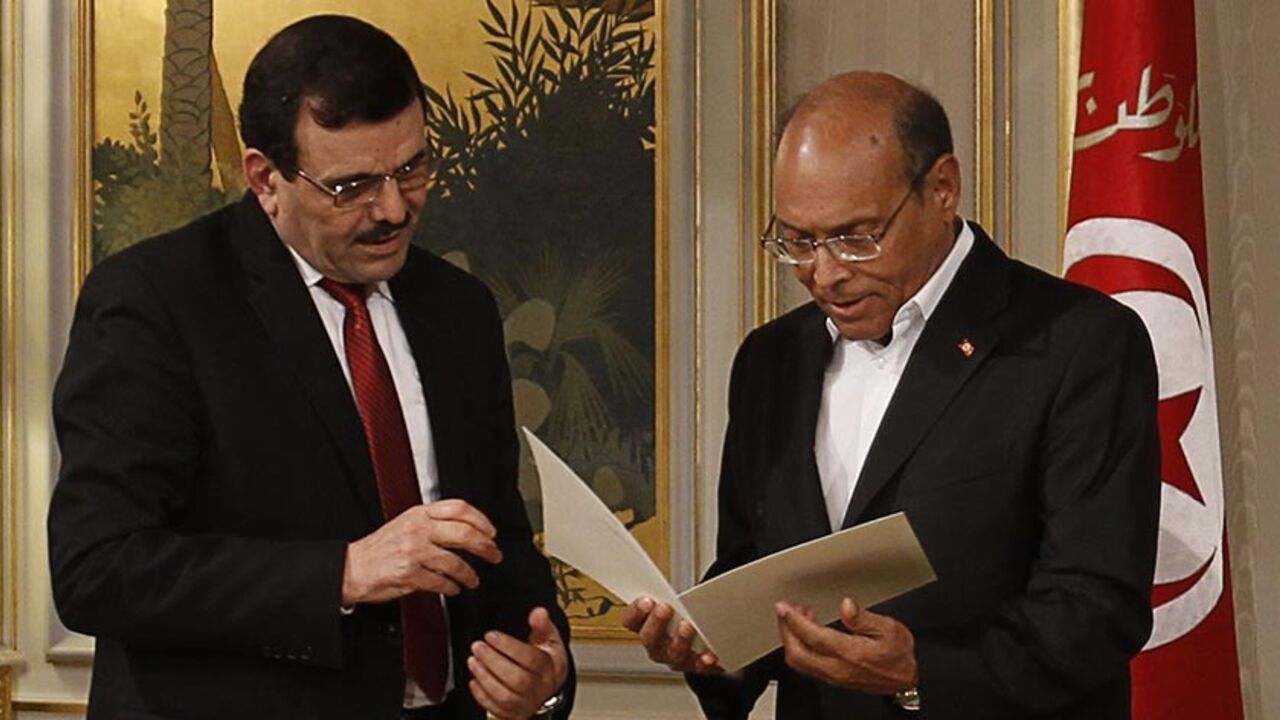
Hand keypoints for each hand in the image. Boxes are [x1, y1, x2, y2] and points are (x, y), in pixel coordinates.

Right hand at [341, 499, 502, 604]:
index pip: (459, 508)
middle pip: (464, 533)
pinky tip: (454, 589)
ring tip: (473, 579)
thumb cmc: (380, 548)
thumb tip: (465, 528)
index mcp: (419, 513)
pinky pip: (440, 582)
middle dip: (485, 547)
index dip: (481, 520)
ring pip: (455, 561)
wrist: (351, 567)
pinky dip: (452, 587)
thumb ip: (433, 522)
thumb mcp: (406, 523)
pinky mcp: (409, 574)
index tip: (491, 532)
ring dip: (470, 574)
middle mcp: (418, 529)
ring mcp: (413, 551)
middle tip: (494, 555)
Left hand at [467, 607, 568, 718]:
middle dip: (493, 662)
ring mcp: (527, 704)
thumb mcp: (549, 638)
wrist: (549, 685)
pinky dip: (482, 696)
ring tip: (473, 661)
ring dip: (485, 678)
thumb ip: (542, 624)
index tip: (491, 635)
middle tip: (478, 647)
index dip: (509, 647)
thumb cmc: (547, 659)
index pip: (531, 659)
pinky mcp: (514, 714)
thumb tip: (538, 612)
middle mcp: (540, 689)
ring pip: (505, 696)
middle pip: (517, 680)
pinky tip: (474, 680)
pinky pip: (496, 710)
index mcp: (550, 667)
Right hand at [620, 597, 720, 673]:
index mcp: (644, 627)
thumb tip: (670, 588)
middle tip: (665, 608)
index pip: (630, 621)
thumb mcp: (671, 605)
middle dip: (656, 623)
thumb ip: (666, 598)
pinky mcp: (695, 665)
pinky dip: (703, 661)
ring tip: (687, 627)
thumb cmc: (681, 618)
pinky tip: (709, 656)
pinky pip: (698, 665)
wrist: (702, 644)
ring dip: (679, 640)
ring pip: (673, 653)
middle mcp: (655, 646)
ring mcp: (674, 658)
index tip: (646, 600)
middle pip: (649, 638)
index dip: (635, 611)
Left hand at [775, 597, 917, 694]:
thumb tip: (846, 605)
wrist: (908, 680)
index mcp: (850, 653)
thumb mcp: (890, 628)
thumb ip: (864, 618)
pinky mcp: (834, 679)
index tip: (783, 606)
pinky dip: (800, 648)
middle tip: (785, 611)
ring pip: (800, 662)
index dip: (793, 620)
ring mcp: (834, 676)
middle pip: (797, 653)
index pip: (812, 636)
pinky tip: (808, 633)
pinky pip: (808, 666)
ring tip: (797, 618)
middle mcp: (837, 668)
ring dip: (792, 639)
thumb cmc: (900, 655)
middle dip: (786, 630)